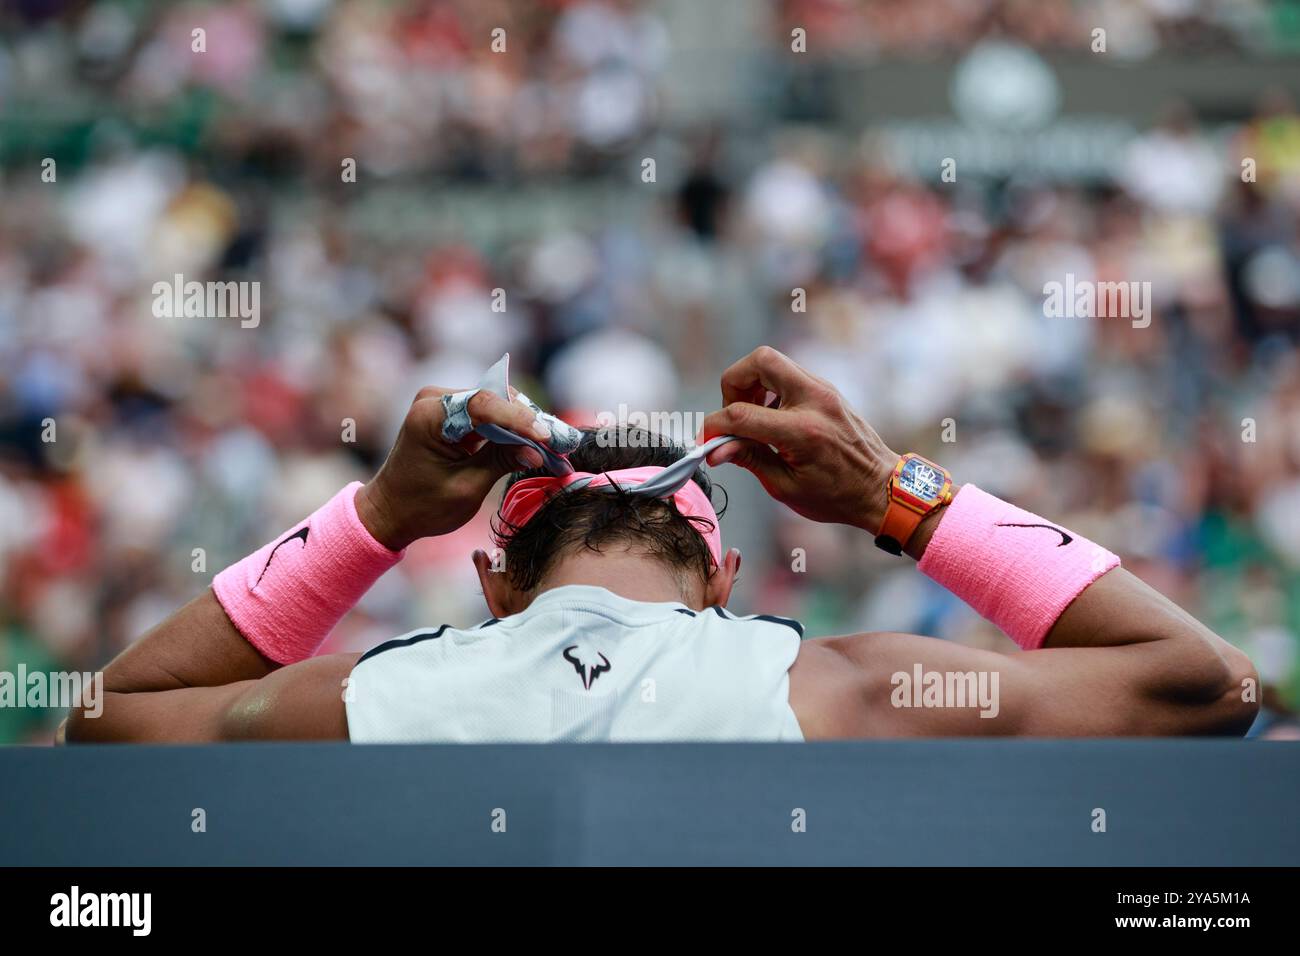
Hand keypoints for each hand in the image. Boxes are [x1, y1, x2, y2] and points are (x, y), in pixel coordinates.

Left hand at [356, 385, 554, 550]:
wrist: (390, 511)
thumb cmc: (422, 506)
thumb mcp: (466, 488)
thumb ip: (501, 462)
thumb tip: (538, 451)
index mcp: (428, 416)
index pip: (482, 405)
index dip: (519, 419)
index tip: (547, 436)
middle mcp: (434, 399)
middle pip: (493, 399)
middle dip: (528, 420)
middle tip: (560, 440)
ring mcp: (443, 402)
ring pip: (496, 404)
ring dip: (523, 424)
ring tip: (554, 443)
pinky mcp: (452, 412)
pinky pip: (488, 413)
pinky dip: (511, 428)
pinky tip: (535, 441)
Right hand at [699, 347, 898, 533]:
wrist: (880, 488)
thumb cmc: (836, 495)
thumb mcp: (785, 487)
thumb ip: (749, 459)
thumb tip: (715, 449)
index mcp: (802, 432)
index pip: (742, 414)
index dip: (714, 426)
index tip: (706, 439)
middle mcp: (814, 401)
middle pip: (760, 360)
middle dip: (734, 382)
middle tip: (733, 414)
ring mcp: (823, 390)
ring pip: (774, 361)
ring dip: (752, 384)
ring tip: (754, 419)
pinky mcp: (826, 389)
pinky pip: (788, 374)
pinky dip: (770, 390)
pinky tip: (773, 420)